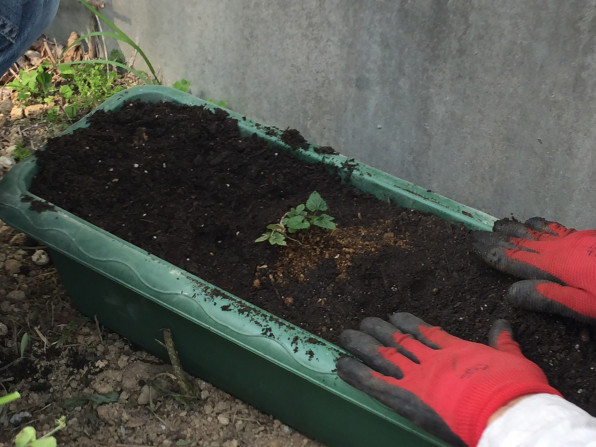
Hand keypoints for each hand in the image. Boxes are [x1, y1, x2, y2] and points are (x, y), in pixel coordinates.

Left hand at [336, 313, 559, 446]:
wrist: (506, 410)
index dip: (406, 323)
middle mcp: (430, 358)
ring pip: (381, 355)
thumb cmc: (515, 387)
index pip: (423, 331)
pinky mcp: (405, 397)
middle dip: (378, 331)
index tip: (394, 318)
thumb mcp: (513, 359)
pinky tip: (342, 364)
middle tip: (363, 324)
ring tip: (345, 336)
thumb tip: (503, 324)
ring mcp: (416, 376)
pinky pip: (373, 382)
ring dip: (361, 345)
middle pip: (396, 340)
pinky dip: (356, 372)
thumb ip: (503, 342)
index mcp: (453, 348)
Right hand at [472, 217, 595, 323]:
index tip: (472, 245)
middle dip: (496, 238)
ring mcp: (571, 240)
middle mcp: (557, 249)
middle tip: (476, 234)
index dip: (491, 251)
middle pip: (520, 241)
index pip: (513, 258)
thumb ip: (549, 297)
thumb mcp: (584, 305)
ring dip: (513, 228)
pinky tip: (532, 223)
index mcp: (553, 268)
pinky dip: (537, 224)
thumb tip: (510, 292)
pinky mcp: (584, 237)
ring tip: (497, 226)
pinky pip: (553, 227)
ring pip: (535, 231)